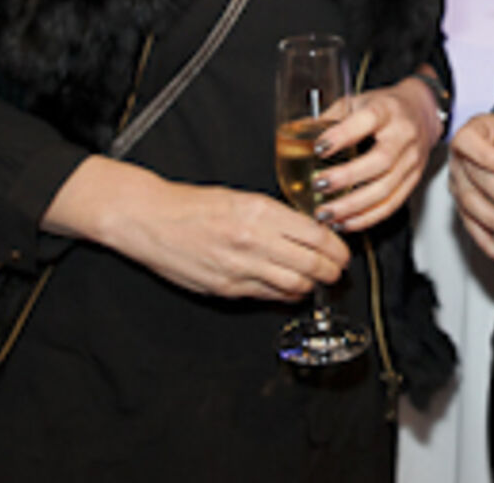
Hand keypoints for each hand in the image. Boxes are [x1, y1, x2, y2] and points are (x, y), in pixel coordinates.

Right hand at [46, 156, 347, 300]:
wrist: (151, 220)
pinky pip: (268, 296)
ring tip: (317, 279)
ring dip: (312, 285)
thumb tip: (308, 231)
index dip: (337, 248)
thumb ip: (275, 216)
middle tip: (338, 269)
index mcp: (259, 211)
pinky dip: (286, 294)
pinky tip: (291, 288)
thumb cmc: (193, 204)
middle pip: (311, 265)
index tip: (343, 250)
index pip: (315, 236)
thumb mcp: (240, 197)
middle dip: (332, 270)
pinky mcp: (226, 288)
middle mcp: (253, 241)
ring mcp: (239, 269)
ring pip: (294, 286)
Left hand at [312, 75, 441, 232]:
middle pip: (380, 161)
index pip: (368, 120)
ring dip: (352, 206)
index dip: (343, 135)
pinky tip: (344, 222)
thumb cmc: (386, 107)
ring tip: (325, 213)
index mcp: (388, 110)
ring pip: (385, 190)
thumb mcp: (359, 101)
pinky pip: (391, 205)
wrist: (423, 112)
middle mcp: (404, 135)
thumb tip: (296, 133)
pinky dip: (366, 218)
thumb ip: (331, 117)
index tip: (318, 148)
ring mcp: (412, 161)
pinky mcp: (414, 181)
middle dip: (347, 177)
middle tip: (318, 184)